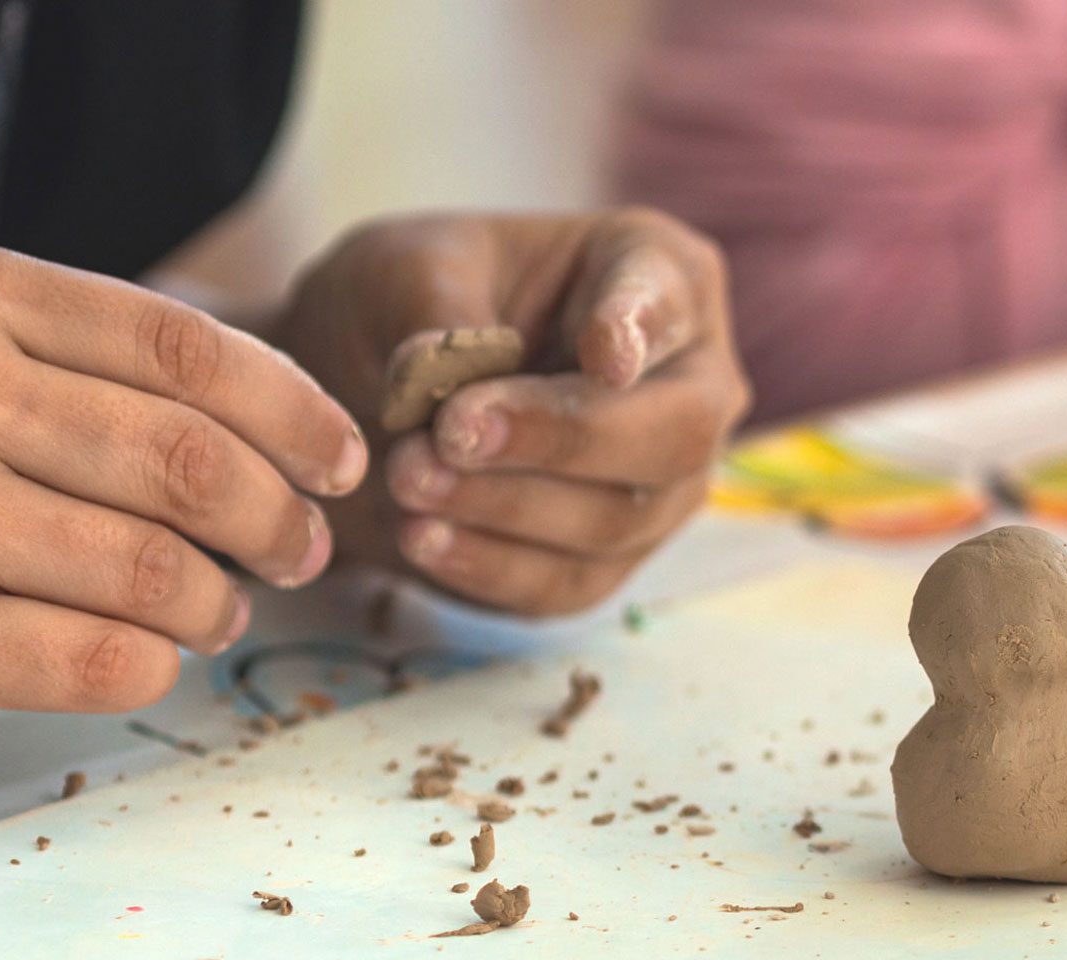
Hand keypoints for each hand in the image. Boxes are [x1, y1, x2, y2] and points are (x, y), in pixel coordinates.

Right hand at [0, 244, 363, 721]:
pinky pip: (99, 658)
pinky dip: (150, 665)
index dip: (294, 411)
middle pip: (192, 463)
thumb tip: (277, 434)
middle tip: (295, 552)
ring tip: (217, 613)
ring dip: (218, 605)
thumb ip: (70, 357)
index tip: (343, 459)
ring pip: (159, 569)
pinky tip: (143, 658)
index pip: (188, 350)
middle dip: (276, 521)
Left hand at [275, 210, 749, 616]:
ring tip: (406, 479)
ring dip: (507, 506)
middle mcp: (690, 387)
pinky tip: (424, 538)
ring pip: (622, 517)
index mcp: (662, 275)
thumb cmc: (419, 299)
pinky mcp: (609, 561)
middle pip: (677, 434)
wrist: (375, 387)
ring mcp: (663, 485)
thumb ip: (430, 314)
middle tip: (452, 431)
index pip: (669, 304)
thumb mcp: (404, 270)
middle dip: (563, 439)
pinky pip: (571, 583)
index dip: (643, 332)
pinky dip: (493, 566)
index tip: (604, 355)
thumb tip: (431, 375)